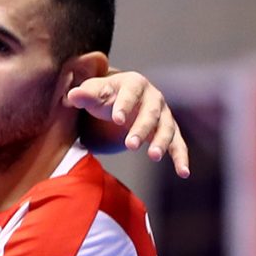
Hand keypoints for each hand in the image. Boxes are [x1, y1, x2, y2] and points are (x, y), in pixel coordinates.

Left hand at [70, 69, 189, 177]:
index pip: (130, 93)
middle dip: (141, 128)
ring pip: (166, 128)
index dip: (124, 105)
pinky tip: (183, 172)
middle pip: (151, 112)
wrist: (120, 101)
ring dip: (161, 142)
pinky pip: (178, 144)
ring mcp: (163, 114)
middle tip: (130, 145)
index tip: (116, 119)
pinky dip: (181, 157)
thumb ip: (85, 95)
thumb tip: (72, 95)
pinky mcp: (169, 130)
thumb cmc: (105, 96)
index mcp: (134, 83)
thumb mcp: (94, 93)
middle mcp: (153, 97)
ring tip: (153, 156)